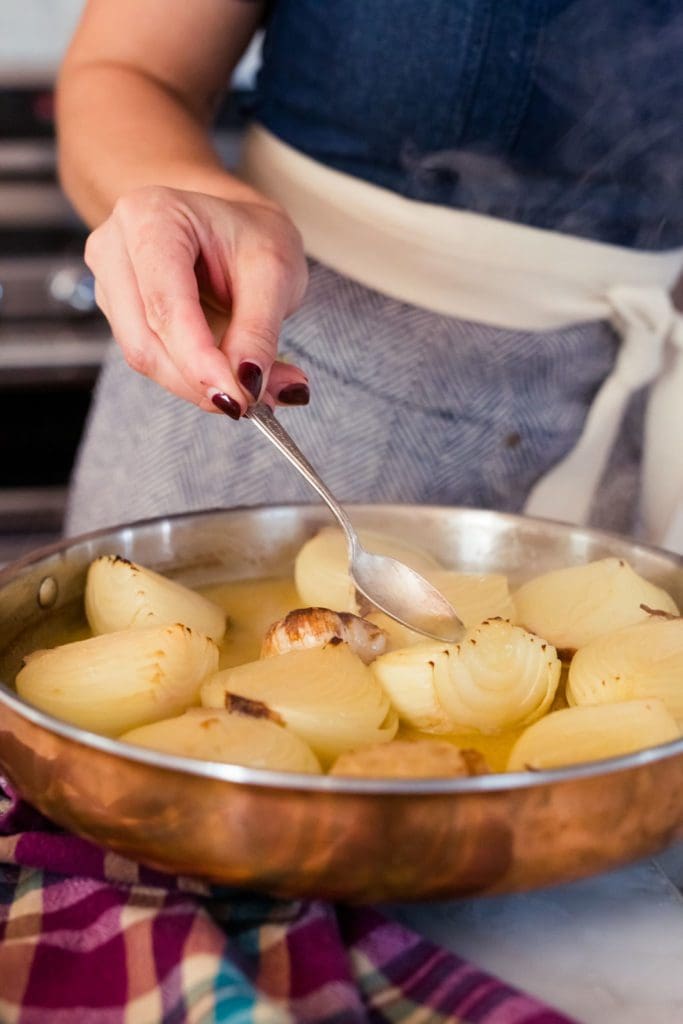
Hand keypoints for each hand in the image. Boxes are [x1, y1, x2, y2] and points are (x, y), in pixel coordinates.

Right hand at [84, 185, 309, 415]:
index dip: (200, 361)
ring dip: (200, 386)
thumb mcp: (274, 271)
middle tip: (259, 401)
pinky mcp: (118, 313)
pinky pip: (151, 359)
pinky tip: (230, 376)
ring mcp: (110, 282)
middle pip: (146, 342)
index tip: (240, 398)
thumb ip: (258, 330)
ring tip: (257, 389)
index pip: (165, 306)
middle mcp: (115, 247)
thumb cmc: (252, 236)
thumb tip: (247, 385)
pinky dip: (194, 378)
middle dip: (202, 382)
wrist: (234, 227)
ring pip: (145, 358)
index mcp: (150, 217)